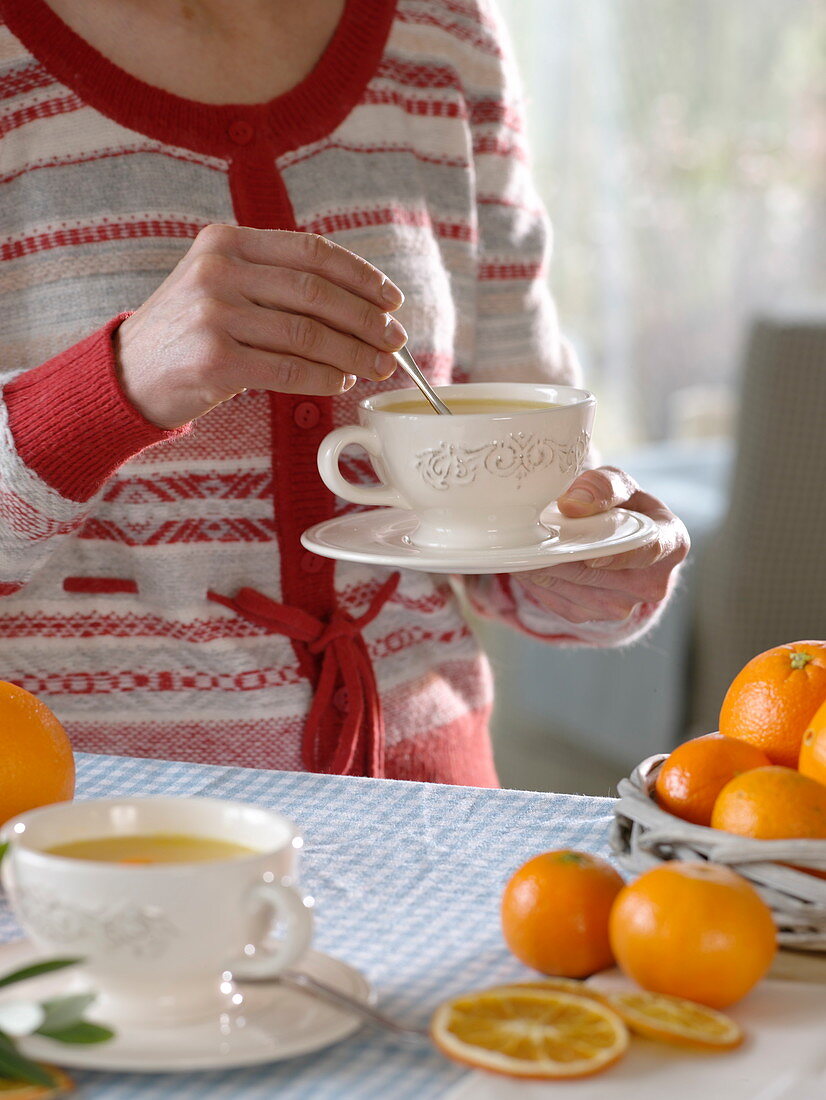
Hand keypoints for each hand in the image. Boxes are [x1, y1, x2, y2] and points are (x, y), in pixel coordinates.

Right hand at [114, 225, 405, 427]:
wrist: (128, 374)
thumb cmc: (189, 332)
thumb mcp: (220, 284)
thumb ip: (275, 280)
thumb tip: (361, 303)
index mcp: (226, 242)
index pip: (311, 251)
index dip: (360, 276)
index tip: (391, 298)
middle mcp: (218, 271)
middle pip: (316, 292)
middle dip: (366, 318)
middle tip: (396, 339)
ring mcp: (214, 315)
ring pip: (307, 333)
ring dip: (353, 353)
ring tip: (379, 365)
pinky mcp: (214, 361)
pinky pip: (288, 370)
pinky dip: (324, 377)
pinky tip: (341, 381)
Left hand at [514, 466, 689, 623]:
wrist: (615, 537)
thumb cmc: (621, 506)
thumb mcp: (618, 484)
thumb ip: (602, 486)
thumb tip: (572, 505)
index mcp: (670, 542)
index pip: (648, 552)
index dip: (618, 556)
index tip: (591, 557)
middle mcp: (652, 583)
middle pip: (599, 574)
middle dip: (561, 555)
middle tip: (530, 539)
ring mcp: (625, 605)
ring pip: (575, 589)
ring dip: (544, 570)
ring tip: (528, 548)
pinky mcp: (597, 618)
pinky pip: (561, 602)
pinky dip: (541, 583)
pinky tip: (534, 564)